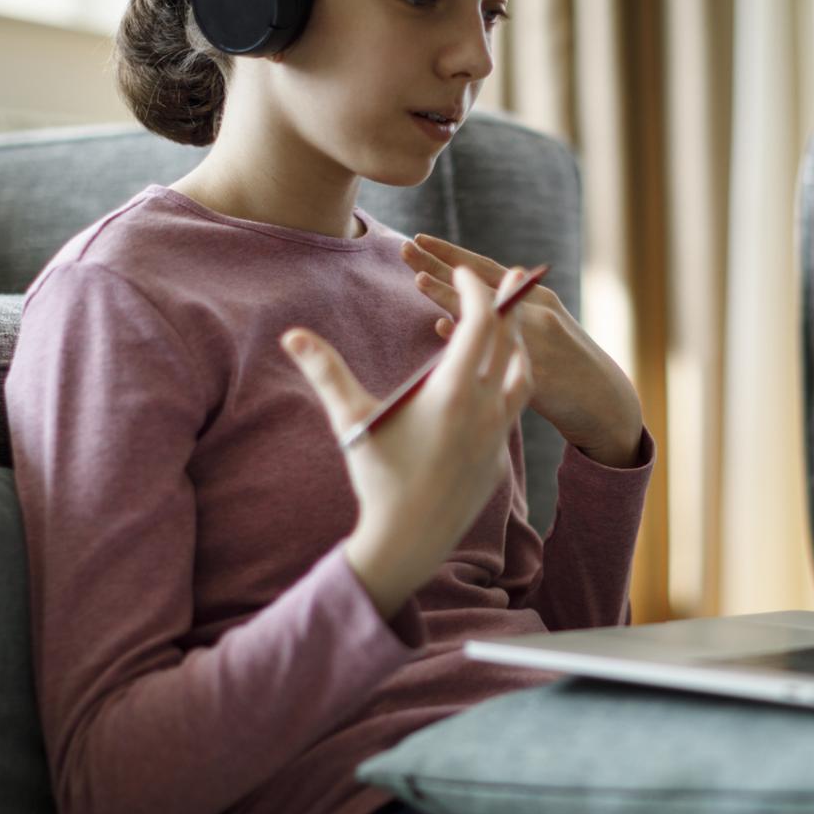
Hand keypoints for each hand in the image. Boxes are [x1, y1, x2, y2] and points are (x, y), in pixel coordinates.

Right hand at [281, 266, 533, 618]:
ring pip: (522, 376)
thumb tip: (291, 335)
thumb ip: (325, 372)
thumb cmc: (377, 478)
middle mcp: (484, 409)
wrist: (408, 539)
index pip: (480, 323)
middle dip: (508, 306)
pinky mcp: (499, 458)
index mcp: (451, 392)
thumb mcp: (350, 420)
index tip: (465, 274)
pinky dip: (509, 385)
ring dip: (517, 347)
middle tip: (510, 278)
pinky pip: (513, 411)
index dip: (476, 292)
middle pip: (509, 342)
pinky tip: (496, 383)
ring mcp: (497, 435)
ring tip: (511, 328)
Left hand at [401, 234, 643, 466]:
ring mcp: (535, 336)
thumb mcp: (543, 331)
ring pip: (485, 309)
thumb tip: (449, 318)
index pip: (486, 268)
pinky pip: (491, 347)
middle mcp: (536, 310)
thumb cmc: (566, 366)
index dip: (451, 253)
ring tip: (417, 279)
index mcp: (537, 296)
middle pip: (480, 282)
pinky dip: (467, 336)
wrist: (602, 400)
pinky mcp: (533, 364)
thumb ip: (504, 319)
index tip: (419, 238)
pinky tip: (440, 328)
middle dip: (440, 265)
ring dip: (450, 294)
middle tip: (403, 248)